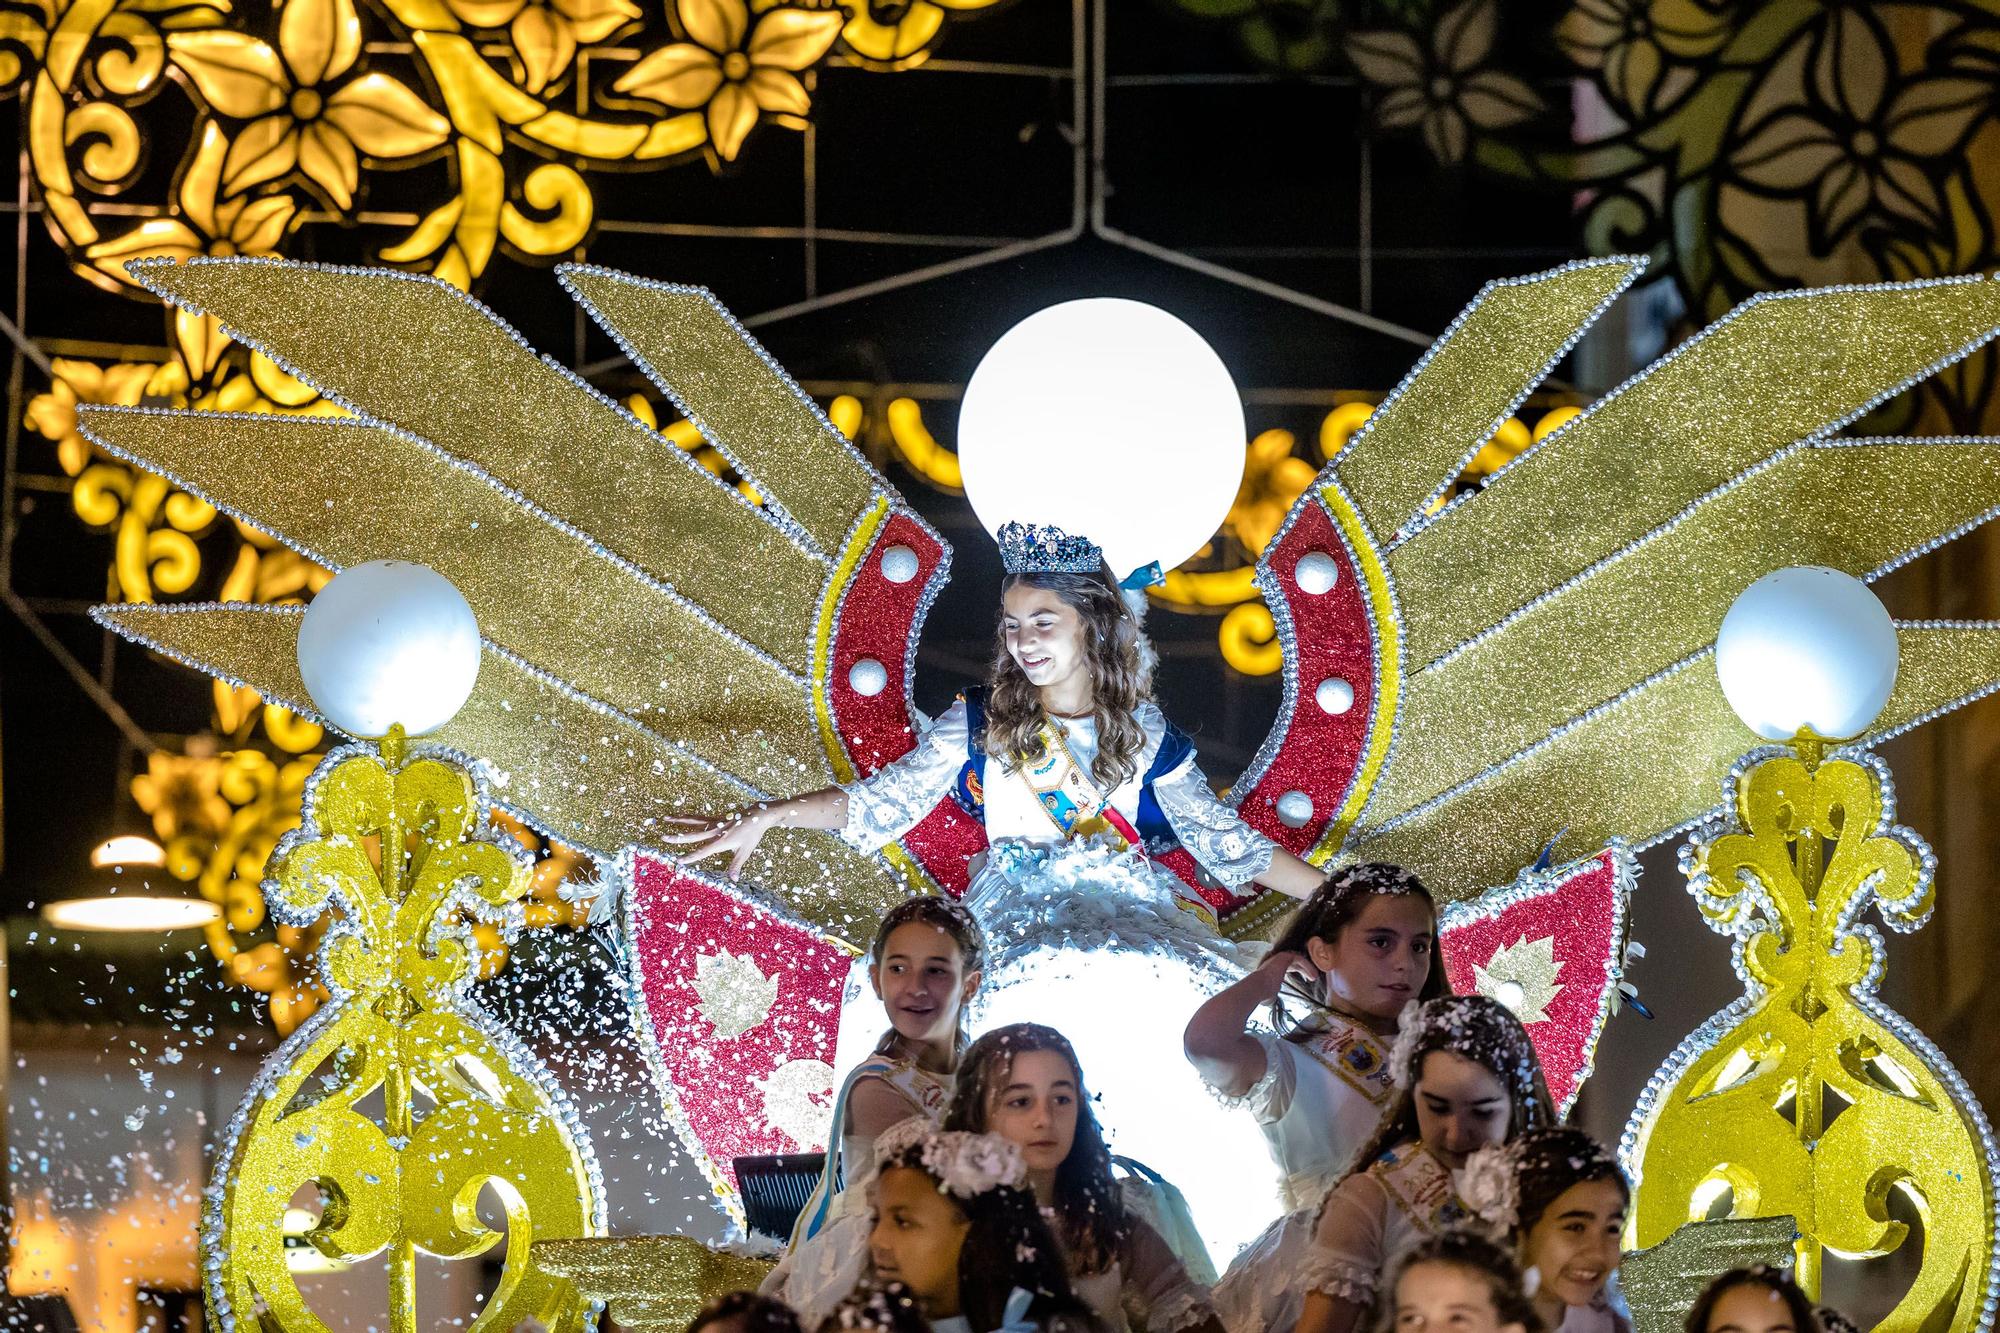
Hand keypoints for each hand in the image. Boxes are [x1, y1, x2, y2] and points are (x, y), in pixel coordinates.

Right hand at [658, 807, 777, 880]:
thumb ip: (736, 865)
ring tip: (665, 818)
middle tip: (663, 837)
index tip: (678, 860)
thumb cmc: (752, 834)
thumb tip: (733, 880)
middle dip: (677, 837)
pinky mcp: (716, 817)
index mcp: (721, 841)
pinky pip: (699, 817)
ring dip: (678, 820)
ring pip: (693, 821)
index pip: (703, 851)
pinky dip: (688, 817)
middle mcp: (715, 831)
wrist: (758, 815)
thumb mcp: (745, 851)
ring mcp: (715, 822)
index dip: (690, 857)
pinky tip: (679, 816)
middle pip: (693, 834)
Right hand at [1254, 948, 1319, 998]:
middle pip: (1293, 962)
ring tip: (1314, 977)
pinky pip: (1299, 958)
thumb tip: (1270, 1002)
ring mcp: (1278, 958)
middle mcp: (1274, 962)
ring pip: (1297, 959)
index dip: (1296, 971)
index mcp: (1270, 970)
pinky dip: (1307, 965)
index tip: (1304, 979)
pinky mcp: (1284, 956)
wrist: (1259, 987)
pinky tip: (1312, 974)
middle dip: (1303, 969)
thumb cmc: (1262, 993)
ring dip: (1307, 968)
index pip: (1285, 967)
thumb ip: (1272, 995)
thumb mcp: (1269, 996)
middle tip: (1312, 978)